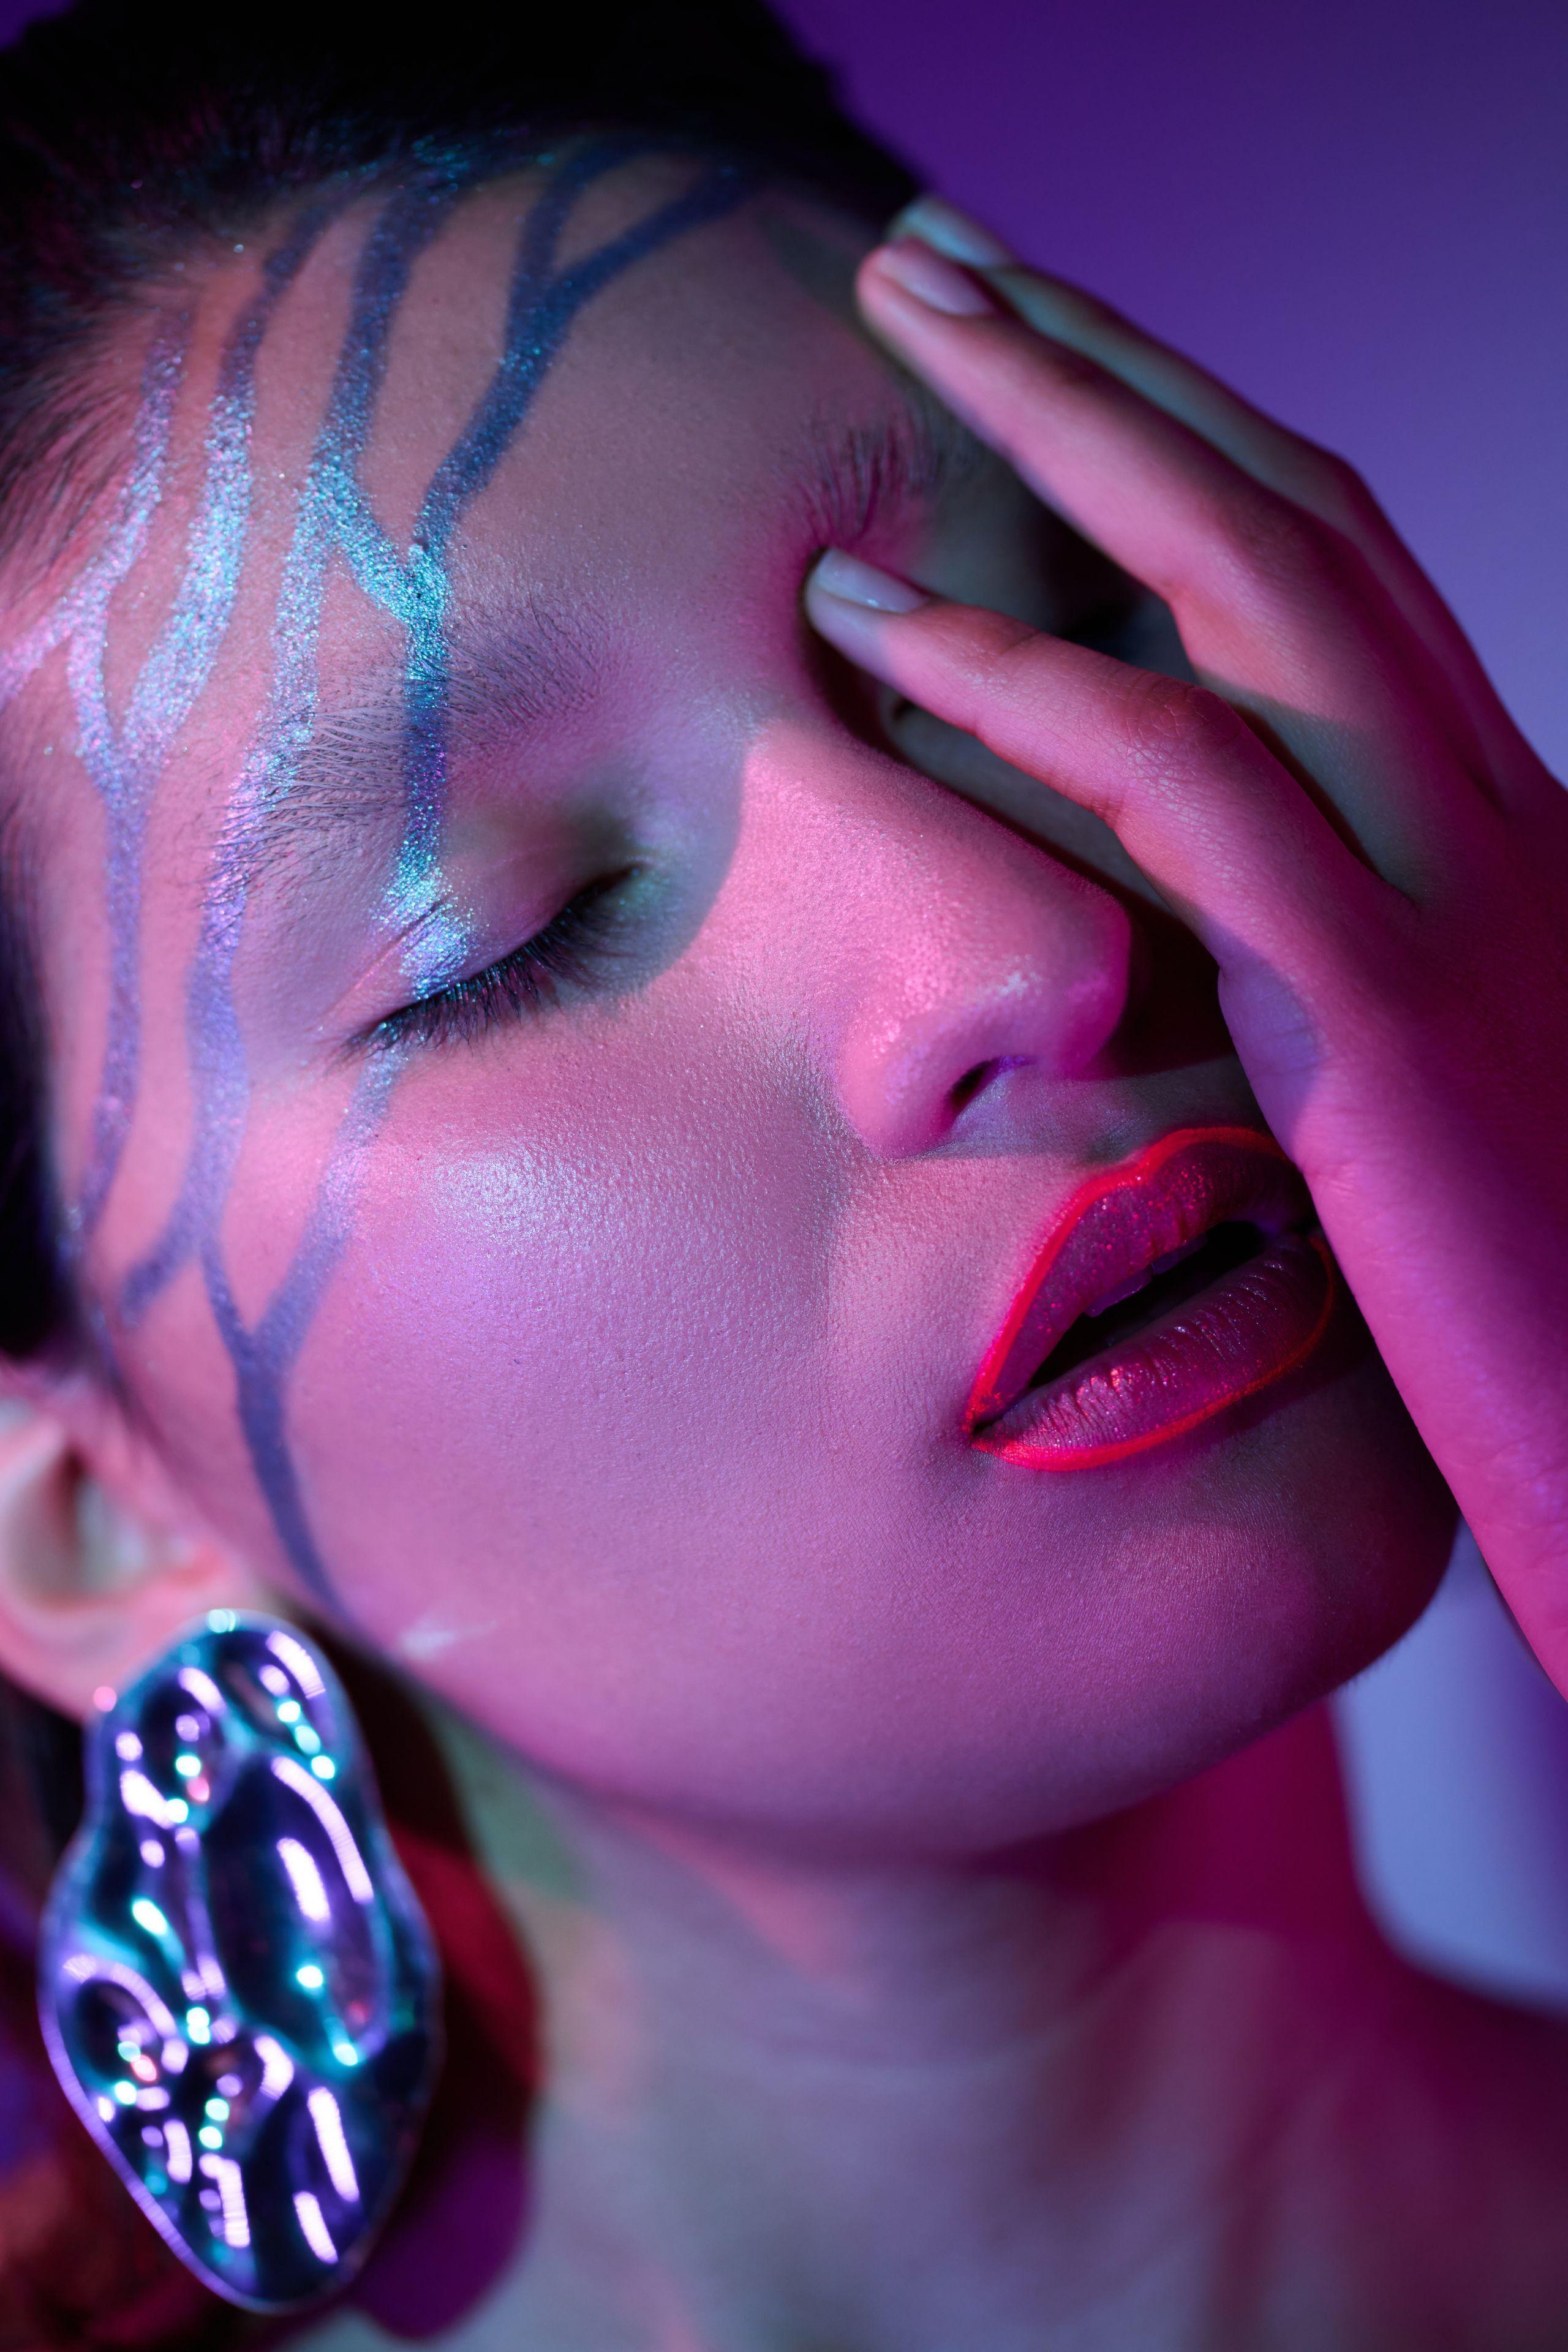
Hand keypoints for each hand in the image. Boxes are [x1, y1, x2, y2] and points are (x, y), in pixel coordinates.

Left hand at [806, 198, 1567, 1690]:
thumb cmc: (1526, 1299)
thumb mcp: (1426, 1081)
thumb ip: (1319, 967)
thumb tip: (1167, 917)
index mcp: (1496, 821)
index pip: (1340, 566)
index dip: (1186, 429)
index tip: (1043, 347)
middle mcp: (1494, 807)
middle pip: (1295, 504)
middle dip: (1112, 358)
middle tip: (941, 257)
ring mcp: (1455, 889)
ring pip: (1259, 577)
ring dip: (1069, 426)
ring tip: (904, 325)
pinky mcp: (1390, 1007)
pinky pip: (1194, 786)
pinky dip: (1033, 684)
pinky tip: (886, 630)